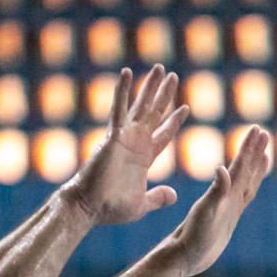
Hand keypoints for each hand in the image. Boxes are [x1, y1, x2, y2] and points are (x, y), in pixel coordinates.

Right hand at [64, 65, 189, 225]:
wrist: (91, 207)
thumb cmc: (112, 208)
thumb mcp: (144, 204)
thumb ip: (159, 197)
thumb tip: (174, 196)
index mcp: (144, 158)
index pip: (164, 134)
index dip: (174, 121)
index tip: (186, 108)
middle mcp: (135, 143)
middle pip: (154, 114)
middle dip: (164, 96)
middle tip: (173, 76)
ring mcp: (124, 137)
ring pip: (141, 106)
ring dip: (150, 87)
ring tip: (159, 68)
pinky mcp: (113, 136)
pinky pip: (119, 108)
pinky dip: (123, 90)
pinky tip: (127, 72)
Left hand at [170, 126, 270, 276]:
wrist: (184, 256)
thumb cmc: (192, 237)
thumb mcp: (205, 213)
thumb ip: (216, 192)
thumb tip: (222, 168)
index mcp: (223, 192)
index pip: (239, 164)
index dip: (249, 148)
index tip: (257, 129)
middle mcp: (226, 196)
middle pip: (244, 169)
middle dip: (254, 151)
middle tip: (263, 133)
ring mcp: (228, 206)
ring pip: (246, 181)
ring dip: (254, 167)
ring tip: (264, 154)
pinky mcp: (228, 217)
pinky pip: (244, 197)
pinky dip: (250, 187)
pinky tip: (250, 184)